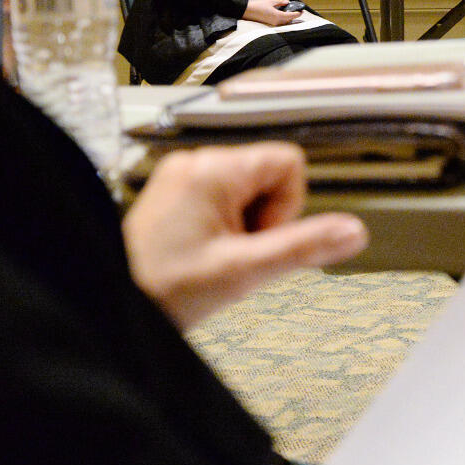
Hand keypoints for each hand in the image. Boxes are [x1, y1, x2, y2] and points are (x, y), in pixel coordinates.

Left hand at [123, 142, 367, 327]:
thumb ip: (303, 247)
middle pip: (268, 175)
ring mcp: (180, 176)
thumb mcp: (243, 271)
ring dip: (243, 225)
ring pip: (247, 189)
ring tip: (214, 256)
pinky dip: (223, 226)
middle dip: (263, 219)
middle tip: (233, 253)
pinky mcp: (172, 192)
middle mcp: (195, 162)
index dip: (287, 205)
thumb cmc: (161, 288)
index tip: (259, 238)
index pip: (289, 162)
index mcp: (213, 170)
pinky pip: (221, 198)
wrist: (111, 302)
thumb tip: (353, 232)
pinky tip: (202, 253)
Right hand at [242, 0, 301, 25]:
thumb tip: (287, 2)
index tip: (302, 11)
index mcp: (278, 16)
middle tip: (298, 11)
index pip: (291, 16)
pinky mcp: (270, 24)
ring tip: (292, 12)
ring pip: (285, 22)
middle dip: (294, 16)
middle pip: (289, 20)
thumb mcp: (271, 2)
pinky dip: (284, 19)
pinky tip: (284, 14)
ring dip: (289, 18)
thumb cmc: (259, 6)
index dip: (297, 14)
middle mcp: (277, 21)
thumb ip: (280, 2)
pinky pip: (280, 22)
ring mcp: (273, 24)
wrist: (248, 12)